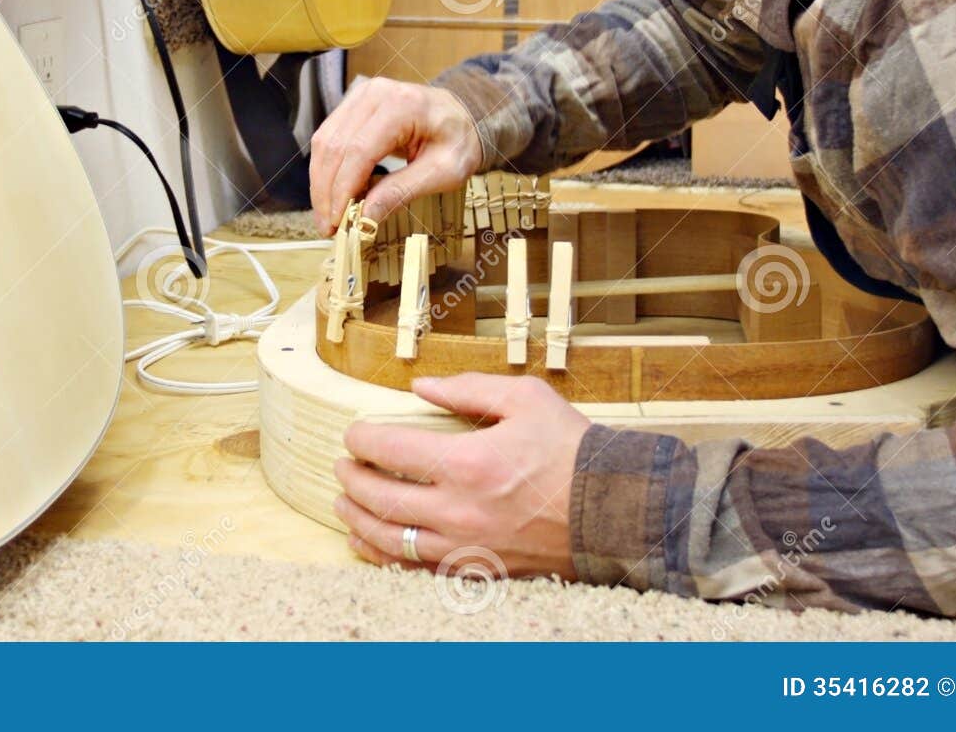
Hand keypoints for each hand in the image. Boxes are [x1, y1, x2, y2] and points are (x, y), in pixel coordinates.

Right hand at [309, 78, 482, 234]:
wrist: (464, 116)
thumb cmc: (459, 142)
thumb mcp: (444, 172)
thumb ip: (403, 191)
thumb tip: (365, 217)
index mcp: (402, 106)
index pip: (359, 150)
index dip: (343, 189)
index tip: (338, 222)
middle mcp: (375, 93)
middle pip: (335, 146)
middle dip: (326, 191)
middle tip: (328, 227)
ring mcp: (361, 95)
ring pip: (324, 142)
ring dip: (321, 183)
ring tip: (328, 215)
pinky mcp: (354, 104)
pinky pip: (329, 137)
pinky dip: (327, 169)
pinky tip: (334, 194)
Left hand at [332, 373, 588, 579]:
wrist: (613, 511)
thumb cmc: (572, 450)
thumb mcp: (526, 398)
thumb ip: (468, 388)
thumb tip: (422, 386)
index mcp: (467, 462)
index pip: (390, 450)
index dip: (362, 440)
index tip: (353, 433)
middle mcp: (459, 509)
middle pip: (380, 497)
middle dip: (351, 479)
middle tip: (342, 465)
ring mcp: (465, 545)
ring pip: (390, 538)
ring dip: (358, 519)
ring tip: (343, 503)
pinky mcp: (476, 568)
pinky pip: (414, 568)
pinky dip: (383, 556)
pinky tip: (368, 543)